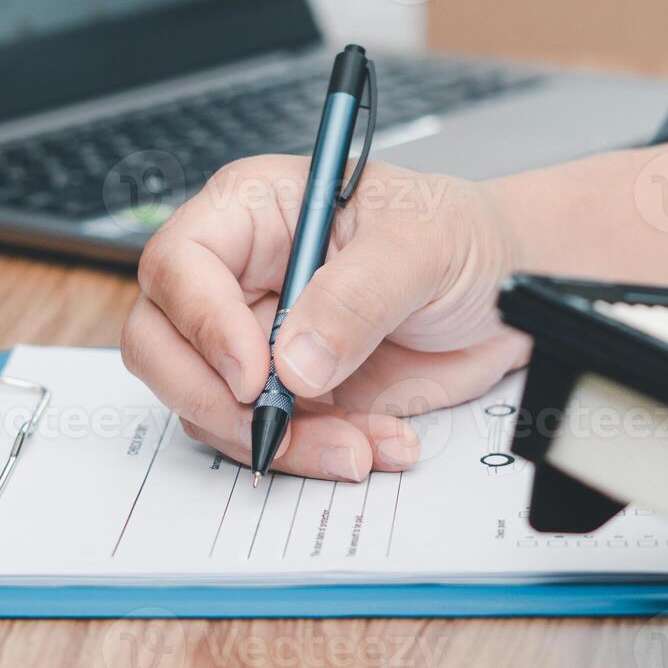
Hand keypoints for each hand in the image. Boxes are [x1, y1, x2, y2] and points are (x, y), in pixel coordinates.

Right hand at [121, 155, 530, 482]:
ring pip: (210, 407)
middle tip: (275, 427)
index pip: (179, 263)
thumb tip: (294, 363)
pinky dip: (318, 456)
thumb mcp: (422, 244)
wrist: (506, 292)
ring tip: (358, 445)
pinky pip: (271, 438)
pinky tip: (379, 443)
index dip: (201, 322)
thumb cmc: (460, 235)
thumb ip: (358, 295)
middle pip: (161, 343)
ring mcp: (259, 340)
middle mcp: (240, 276)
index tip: (254, 372)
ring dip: (279, 441)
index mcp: (255, 211)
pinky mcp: (290, 395)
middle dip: (211, 400)